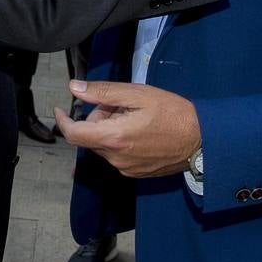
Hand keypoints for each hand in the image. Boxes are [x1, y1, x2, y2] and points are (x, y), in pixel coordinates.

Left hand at [54, 81, 200, 177]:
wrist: (202, 140)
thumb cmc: (172, 112)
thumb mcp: (137, 94)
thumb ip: (103, 92)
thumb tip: (74, 88)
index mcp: (114, 138)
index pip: (74, 134)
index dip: (62, 120)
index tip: (59, 108)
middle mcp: (116, 159)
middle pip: (91, 136)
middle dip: (99, 117)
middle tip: (122, 103)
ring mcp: (126, 169)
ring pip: (104, 144)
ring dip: (111, 129)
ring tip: (136, 116)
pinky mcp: (136, 173)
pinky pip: (117, 154)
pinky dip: (120, 140)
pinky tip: (141, 130)